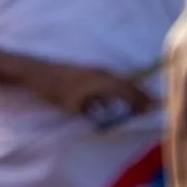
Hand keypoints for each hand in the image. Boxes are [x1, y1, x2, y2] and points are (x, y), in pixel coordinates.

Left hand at [10, 53, 151, 117]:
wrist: (34, 71)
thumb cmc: (53, 89)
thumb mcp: (73, 106)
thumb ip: (91, 110)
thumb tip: (104, 115)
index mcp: (102, 80)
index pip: (127, 90)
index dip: (140, 100)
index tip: (152, 108)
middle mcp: (101, 73)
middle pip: (126, 84)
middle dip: (139, 95)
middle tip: (152, 105)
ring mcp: (93, 71)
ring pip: (117, 83)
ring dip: (128, 93)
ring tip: (138, 104)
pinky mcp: (85, 73)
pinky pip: (107, 83)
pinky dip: (114, 91)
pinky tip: (110, 103)